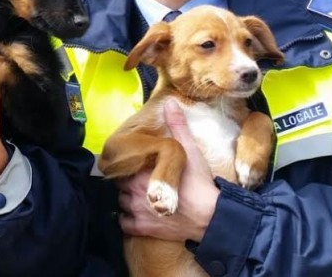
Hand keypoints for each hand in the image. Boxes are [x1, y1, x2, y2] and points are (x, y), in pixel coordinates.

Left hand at [117, 98, 218, 242]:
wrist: (211, 216)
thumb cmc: (199, 183)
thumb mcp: (189, 150)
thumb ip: (177, 126)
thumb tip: (169, 103)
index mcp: (141, 172)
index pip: (122, 166)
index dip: (128, 165)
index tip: (134, 164)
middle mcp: (134, 192)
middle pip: (119, 184)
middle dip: (126, 181)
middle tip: (137, 179)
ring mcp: (137, 212)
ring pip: (121, 203)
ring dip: (127, 199)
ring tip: (138, 195)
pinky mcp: (143, 229)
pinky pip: (124, 223)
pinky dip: (127, 220)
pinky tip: (135, 214)